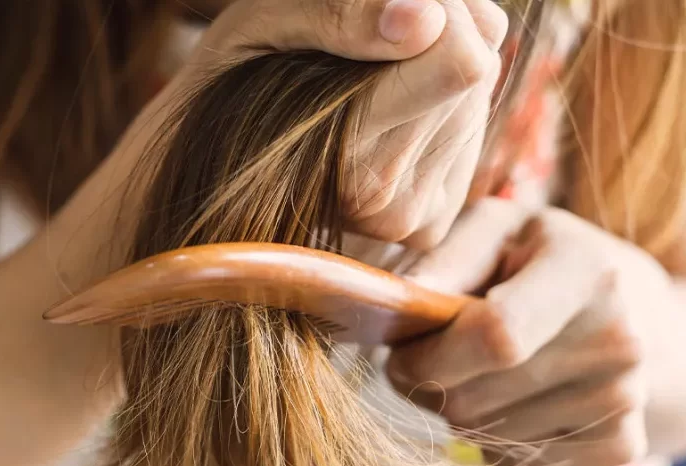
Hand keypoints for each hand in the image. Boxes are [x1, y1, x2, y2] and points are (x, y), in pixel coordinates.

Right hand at [180, 0, 508, 246]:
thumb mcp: (263, 19)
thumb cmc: (231, 81)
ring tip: (362, 84)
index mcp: (343, 148)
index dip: (433, 11)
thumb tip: (425, 20)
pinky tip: (381, 115)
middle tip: (364, 47)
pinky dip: (435, 111)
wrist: (209, 168)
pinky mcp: (426, 225)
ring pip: (476, 100)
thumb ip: (339, 11)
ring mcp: (408, 221)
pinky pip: (470, 138)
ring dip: (431, 73)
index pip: (460, 60)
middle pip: (475, 73)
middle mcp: (382, 200)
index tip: (382, 11)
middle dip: (432, 40)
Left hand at [385, 198, 674, 465]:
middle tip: (426, 361)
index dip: (429, 355)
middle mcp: (618, 338)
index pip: (496, 335)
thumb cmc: (542, 261)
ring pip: (488, 437)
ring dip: (459, 413)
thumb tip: (401, 299)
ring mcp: (625, 397)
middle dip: (429, 387)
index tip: (400, 353)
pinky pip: (517, 463)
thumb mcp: (499, 231)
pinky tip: (512, 400)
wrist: (643, 315)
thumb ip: (447, 258)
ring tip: (476, 373)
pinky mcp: (622, 445)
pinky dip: (495, 441)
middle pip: (478, 397)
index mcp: (586, 270)